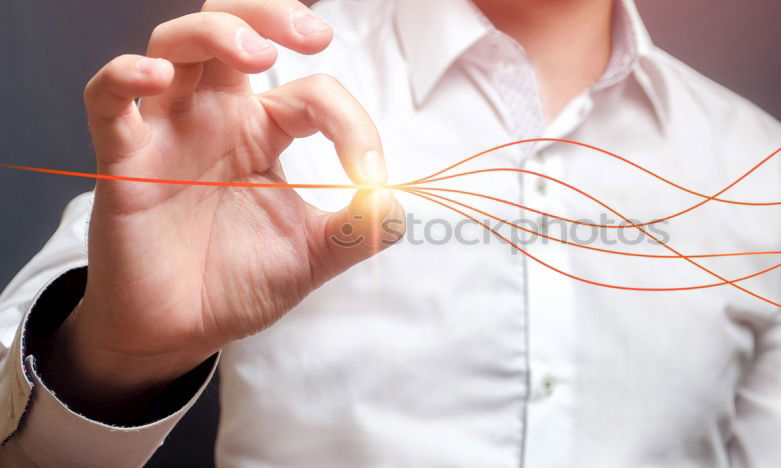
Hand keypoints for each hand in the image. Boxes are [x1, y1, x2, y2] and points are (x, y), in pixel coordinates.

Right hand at [42, 0, 402, 419]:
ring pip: (177, 46)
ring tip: (257, 54)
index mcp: (265, 132)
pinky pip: (108, 101)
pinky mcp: (124, 161)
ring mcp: (168, 133)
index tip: (371, 176)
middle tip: (315, 34)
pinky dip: (124, 77)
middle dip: (272, 16)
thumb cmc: (237, 285)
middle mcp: (217, 118)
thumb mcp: (312, 257)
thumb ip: (356, 229)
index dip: (350, 124)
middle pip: (235, 30)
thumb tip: (398, 203)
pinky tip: (156, 77)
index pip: (313, 94)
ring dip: (216, 34)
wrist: (178, 334)